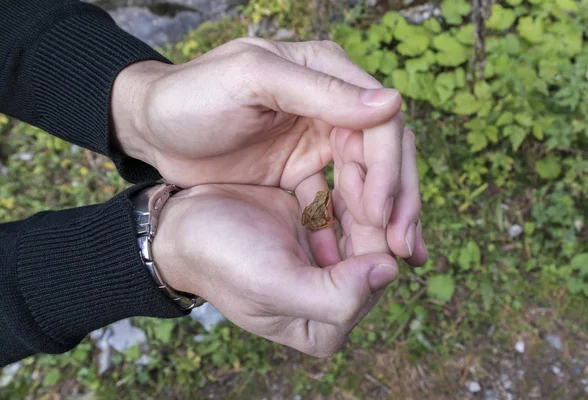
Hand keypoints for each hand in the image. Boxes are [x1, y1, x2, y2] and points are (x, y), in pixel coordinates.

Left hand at [112, 38, 426, 264]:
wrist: (151, 129)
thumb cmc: (192, 98)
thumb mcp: (250, 82)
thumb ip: (319, 91)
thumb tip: (392, 103)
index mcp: (325, 72)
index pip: (379, 120)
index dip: (389, 167)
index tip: (381, 213)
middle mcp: (329, 105)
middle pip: (382, 153)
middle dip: (398, 198)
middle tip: (405, 245)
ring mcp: (317, 140)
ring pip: (367, 180)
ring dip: (383, 218)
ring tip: (399, 257)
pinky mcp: (301, 170)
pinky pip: (336, 201)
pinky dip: (350, 226)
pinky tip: (357, 257)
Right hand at [153, 184, 399, 356]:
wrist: (180, 227)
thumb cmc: (221, 260)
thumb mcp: (273, 285)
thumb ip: (335, 294)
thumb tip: (391, 271)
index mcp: (324, 326)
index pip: (371, 285)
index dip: (378, 242)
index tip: (373, 202)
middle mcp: (330, 296)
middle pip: (372, 254)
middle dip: (374, 212)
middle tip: (365, 170)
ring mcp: (324, 260)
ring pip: (363, 226)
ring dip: (364, 194)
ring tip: (355, 163)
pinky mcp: (314, 228)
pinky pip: (346, 207)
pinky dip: (350, 186)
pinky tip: (346, 162)